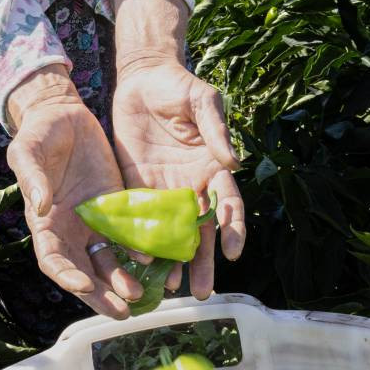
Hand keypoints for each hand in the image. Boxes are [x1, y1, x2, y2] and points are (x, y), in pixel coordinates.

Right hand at [6, 93, 151, 319]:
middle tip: (122, 311)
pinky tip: (153, 260)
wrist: (63, 115)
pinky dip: (139, 250)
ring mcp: (94, 221)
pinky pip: (128, 234)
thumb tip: (40, 206)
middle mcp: (70, 230)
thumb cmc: (37, 134)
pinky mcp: (116, 207)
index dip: (67, 276)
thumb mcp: (27, 152)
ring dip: (122, 280)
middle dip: (101, 294)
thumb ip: (33, 179)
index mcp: (45, 223)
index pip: (54, 260)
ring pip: (109, 260)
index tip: (84, 285)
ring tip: (141, 295)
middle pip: (84, 271)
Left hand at [111, 59, 245, 300]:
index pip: (228, 206)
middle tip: (202, 291)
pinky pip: (138, 218)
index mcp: (214, 168)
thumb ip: (215, 129)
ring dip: (171, 260)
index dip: (233, 229)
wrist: (142, 78)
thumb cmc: (180, 86)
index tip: (233, 251)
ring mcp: (163, 189)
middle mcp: (191, 186)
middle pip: (201, 231)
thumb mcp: (202, 101)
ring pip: (171, 233)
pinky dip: (139, 241)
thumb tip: (234, 161)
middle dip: (202, 261)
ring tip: (168, 287)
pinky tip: (136, 262)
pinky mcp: (135, 187)